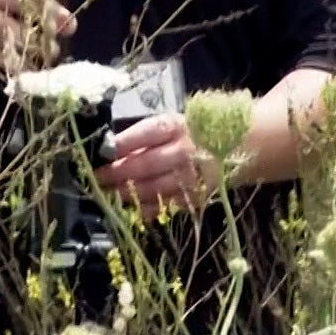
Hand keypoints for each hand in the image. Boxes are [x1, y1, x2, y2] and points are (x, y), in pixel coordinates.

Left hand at [94, 113, 221, 221]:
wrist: (237, 146)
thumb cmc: (192, 133)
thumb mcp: (171, 125)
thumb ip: (144, 137)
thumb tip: (109, 150)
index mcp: (176, 127)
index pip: (147, 133)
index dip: (123, 144)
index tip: (102, 153)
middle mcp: (185, 150)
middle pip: (148, 163)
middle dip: (119, 172)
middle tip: (97, 178)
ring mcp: (192, 176)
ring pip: (156, 188)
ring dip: (129, 193)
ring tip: (109, 194)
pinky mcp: (197, 196)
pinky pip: (167, 205)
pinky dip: (147, 208)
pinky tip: (131, 208)